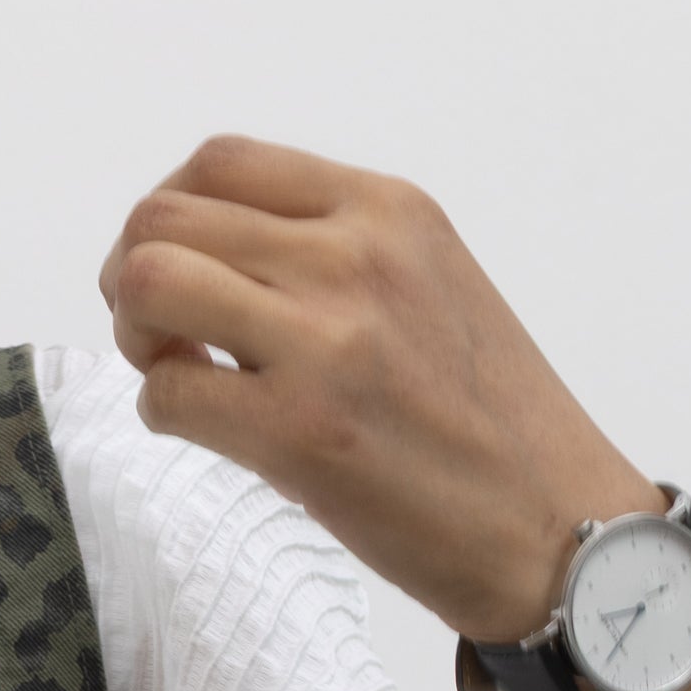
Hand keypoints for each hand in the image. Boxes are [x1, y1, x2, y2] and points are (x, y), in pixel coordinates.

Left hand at [99, 135, 660, 642]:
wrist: (560, 527)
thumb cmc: (491, 425)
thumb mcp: (431, 285)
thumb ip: (338, 253)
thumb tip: (218, 258)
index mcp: (387, 209)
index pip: (221, 163)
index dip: (170, 217)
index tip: (183, 274)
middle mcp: (355, 255)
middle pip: (164, 218)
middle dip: (130, 277)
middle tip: (159, 335)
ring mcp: (327, 340)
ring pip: (149, 283)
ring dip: (134, 333)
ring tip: (175, 372)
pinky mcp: (300, 433)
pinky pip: (167, 393)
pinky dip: (163, 412)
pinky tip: (211, 431)